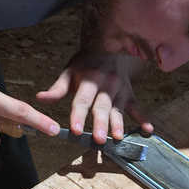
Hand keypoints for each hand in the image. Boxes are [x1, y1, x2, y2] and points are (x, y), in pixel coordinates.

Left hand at [36, 52, 152, 143]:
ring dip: (119, 124)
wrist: (109, 49)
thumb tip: (40, 98)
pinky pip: (137, 107)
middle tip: (99, 140)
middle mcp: (106, 85)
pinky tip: (148, 129)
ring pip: (119, 110)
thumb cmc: (85, 64)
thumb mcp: (69, 72)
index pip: (82, 100)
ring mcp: (120, 91)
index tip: (76, 130)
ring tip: (118, 138)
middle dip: (101, 124)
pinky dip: (143, 118)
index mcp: (89, 80)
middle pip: (102, 107)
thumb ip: (57, 88)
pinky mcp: (129, 94)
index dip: (78, 115)